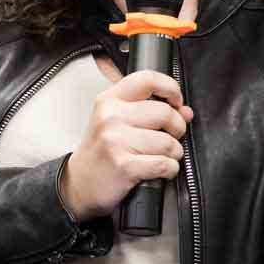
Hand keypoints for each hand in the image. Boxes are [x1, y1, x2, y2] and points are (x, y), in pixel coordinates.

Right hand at [60, 70, 192, 222]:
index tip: (176, 101)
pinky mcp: (123, 165)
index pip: (147, 79)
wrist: (78, 184)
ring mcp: (115, 141)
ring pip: (168, 142)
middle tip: (170, 137)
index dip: (171, 88)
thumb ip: (150, 111)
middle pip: (165, 112)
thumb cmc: (100, 152)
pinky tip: (159, 170)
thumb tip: (185, 112)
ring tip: (162, 156)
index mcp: (109, 100)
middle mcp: (110, 116)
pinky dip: (169, 169)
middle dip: (177, 128)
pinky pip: (164, 164)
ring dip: (174, 153)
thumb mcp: (116, 123)